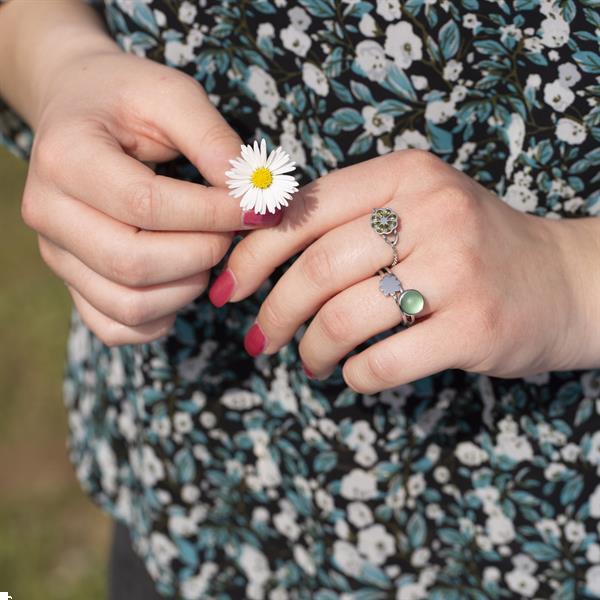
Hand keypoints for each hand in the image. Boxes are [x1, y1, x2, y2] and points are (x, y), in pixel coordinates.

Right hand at [20, 48, 279, 345]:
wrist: (76, 112)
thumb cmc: (126, 99)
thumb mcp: (171, 95)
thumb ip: (213, 140)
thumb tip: (254, 194)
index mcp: (66, 157)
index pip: (146, 205)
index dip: (213, 213)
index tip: (258, 209)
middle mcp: (49, 212)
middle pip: (134, 263)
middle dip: (203, 252)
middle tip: (232, 230)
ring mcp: (57, 254)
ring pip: (129, 304)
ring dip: (188, 287)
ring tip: (208, 250)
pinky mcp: (71, 281)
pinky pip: (115, 327)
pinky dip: (160, 320)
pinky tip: (183, 283)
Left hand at [215, 150, 587, 392]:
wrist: (561, 280)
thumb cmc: (467, 246)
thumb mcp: (414, 207)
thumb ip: (345, 219)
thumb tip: (256, 254)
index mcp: (405, 174)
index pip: (303, 212)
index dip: (253, 255)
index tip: (228, 289)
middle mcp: (433, 211)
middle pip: (316, 270)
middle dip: (273, 314)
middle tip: (261, 341)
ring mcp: (458, 269)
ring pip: (343, 319)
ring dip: (311, 350)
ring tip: (310, 361)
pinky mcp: (475, 327)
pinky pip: (382, 362)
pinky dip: (354, 376)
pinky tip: (354, 374)